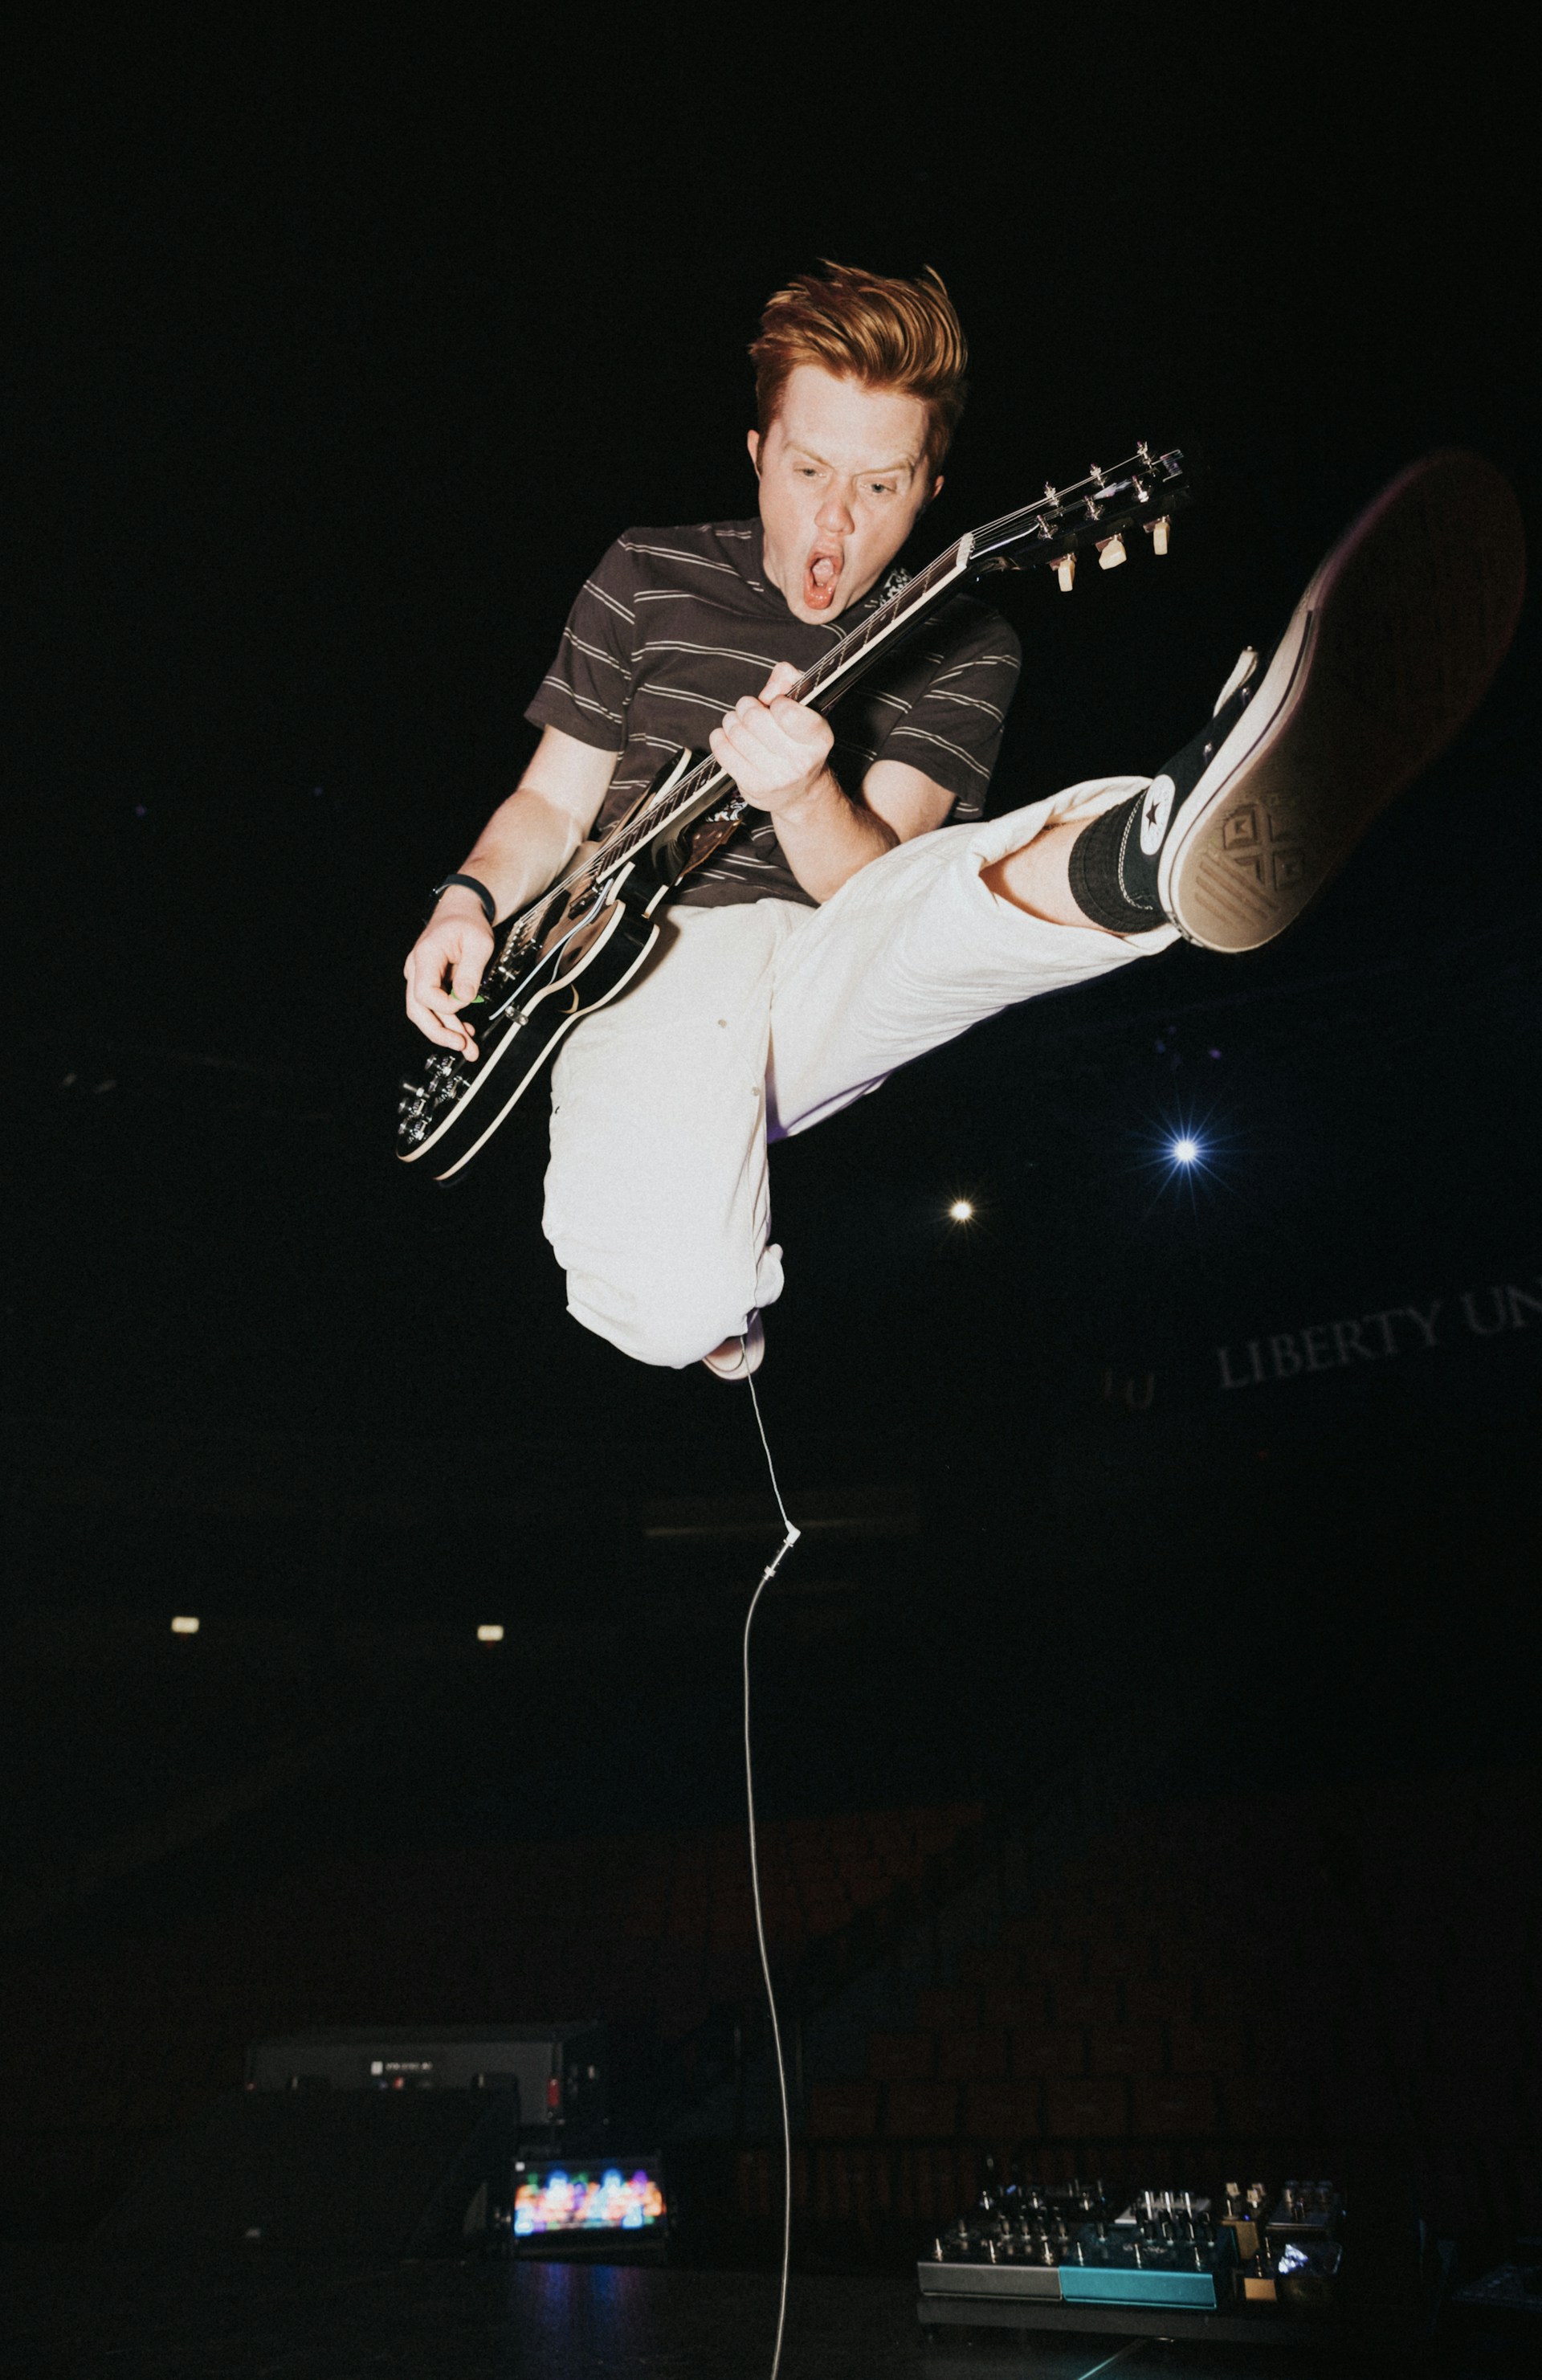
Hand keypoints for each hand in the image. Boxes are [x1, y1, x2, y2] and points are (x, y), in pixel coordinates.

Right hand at [403, 898, 494, 1057]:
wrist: (460, 911)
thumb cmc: (467, 922)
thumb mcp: (479, 943)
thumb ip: (471, 972)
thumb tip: (463, 998)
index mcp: (425, 956)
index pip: (424, 993)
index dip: (445, 1006)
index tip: (465, 1003)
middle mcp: (416, 968)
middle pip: (417, 1009)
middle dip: (439, 1032)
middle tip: (461, 1046)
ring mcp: (420, 976)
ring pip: (425, 1012)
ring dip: (446, 1031)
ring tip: (468, 1047)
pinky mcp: (429, 982)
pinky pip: (434, 1006)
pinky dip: (448, 1021)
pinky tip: (464, 1031)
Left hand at [708, 662, 834, 816]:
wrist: (800, 791)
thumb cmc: (798, 740)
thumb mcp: (804, 708)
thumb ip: (789, 682)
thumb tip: (769, 688)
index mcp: (818, 738)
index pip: (785, 710)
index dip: (776, 700)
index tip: (777, 704)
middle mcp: (800, 761)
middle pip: (754, 718)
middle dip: (747, 706)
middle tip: (750, 709)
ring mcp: (776, 777)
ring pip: (736, 732)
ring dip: (732, 721)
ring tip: (739, 723)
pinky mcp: (753, 786)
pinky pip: (723, 751)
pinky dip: (720, 737)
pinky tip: (728, 736)